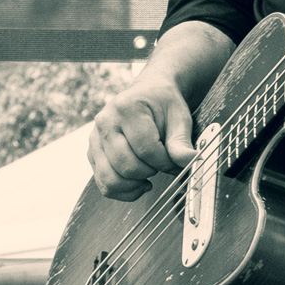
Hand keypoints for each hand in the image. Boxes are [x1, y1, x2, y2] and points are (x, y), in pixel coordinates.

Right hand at [88, 74, 196, 201]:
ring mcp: (95, 139)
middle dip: (151, 172)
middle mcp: (105, 122)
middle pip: (127, 166)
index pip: (145, 149)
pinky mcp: (92, 153)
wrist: (148, 93)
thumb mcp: (179, 118)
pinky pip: (104, 184)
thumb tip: (192, 161)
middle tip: (163, 164)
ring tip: (151, 174)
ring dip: (135, 185)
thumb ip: (181, 141)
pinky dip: (123, 191)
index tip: (175, 162)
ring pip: (111, 179)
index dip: (164, 162)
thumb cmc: (164, 104)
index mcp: (127, 107)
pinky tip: (140, 183)